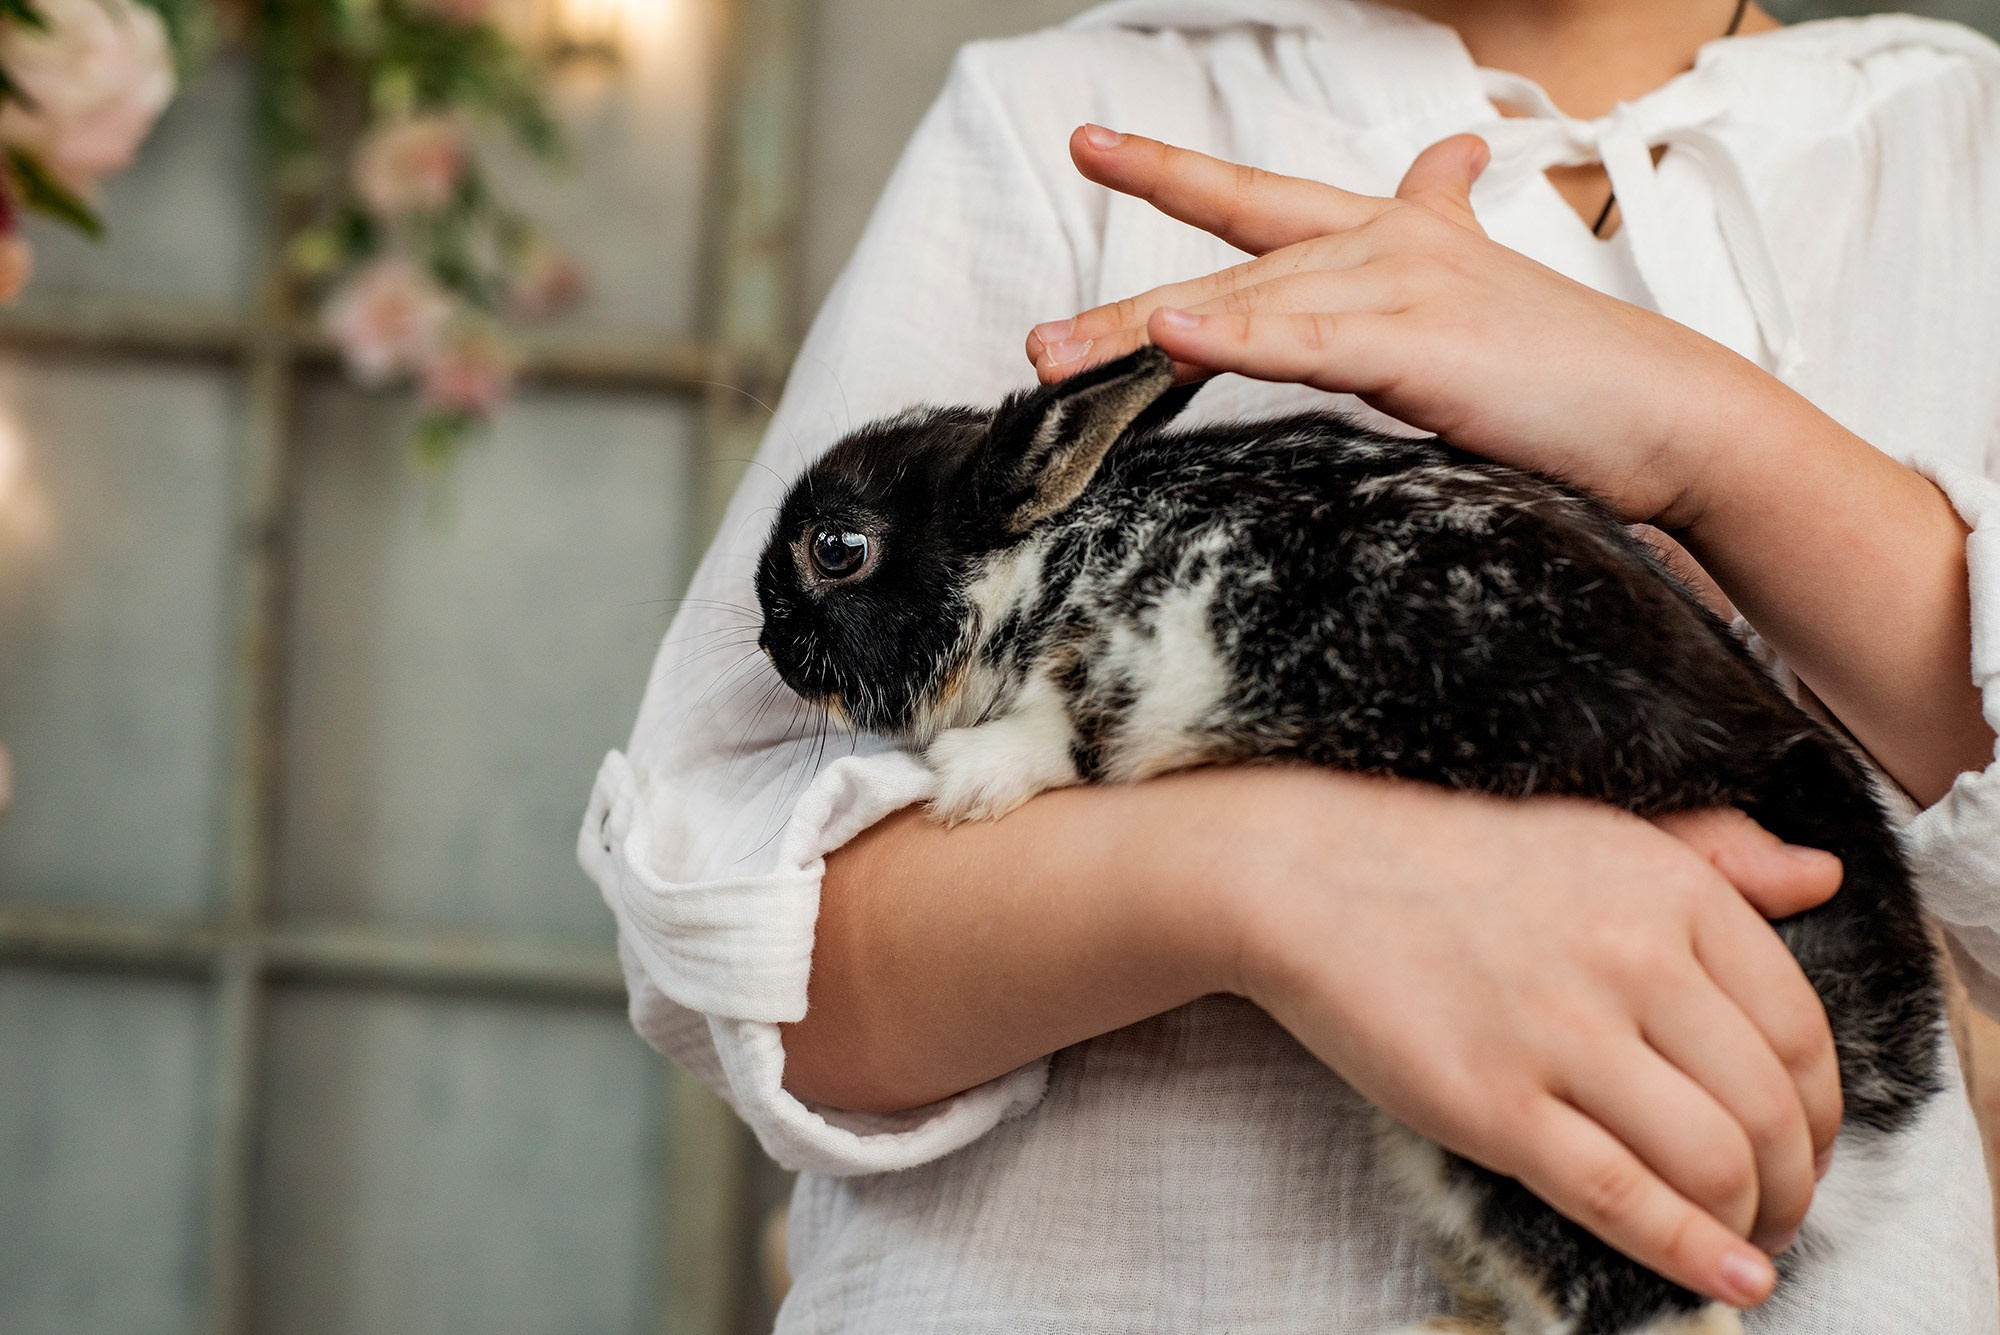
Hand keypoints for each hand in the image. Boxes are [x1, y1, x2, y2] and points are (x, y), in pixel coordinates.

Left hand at [1026, 125, 1782, 528]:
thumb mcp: (1483, 285)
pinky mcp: (1417, 342)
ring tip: (1055, 360)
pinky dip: (1237, 338)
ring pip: (1245, 308)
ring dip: (1142, 337)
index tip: (1093, 145)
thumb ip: (1442, 223)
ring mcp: (1398, 286)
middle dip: (1121, 307)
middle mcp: (1382, 245)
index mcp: (1387, 235)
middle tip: (1035, 342)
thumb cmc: (1567, 368)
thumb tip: (1447, 155)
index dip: (1169, 171)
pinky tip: (1173, 333)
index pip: (1256, 201)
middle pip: (1224, 269)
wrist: (1664, 410)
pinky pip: (1306, 340)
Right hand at [1211, 770, 1841, 1308]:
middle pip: (1773, 1108)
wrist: (1304, 874)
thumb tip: (1818, 878)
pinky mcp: (1493, 1104)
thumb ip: (1715, 851)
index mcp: (1670, 889)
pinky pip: (1621, 1197)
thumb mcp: (1596, 830)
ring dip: (1752, 1223)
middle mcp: (1633, 958)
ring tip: (1742, 1241)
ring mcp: (1562, 1035)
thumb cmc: (1446, 856)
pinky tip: (1728, 1280)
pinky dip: (1693, 1255)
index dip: (1823, 1111)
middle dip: (1795, 1183)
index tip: (1806, 1143)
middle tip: (1778, 1207)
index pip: (1801, 1030)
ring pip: (1714, 1161)